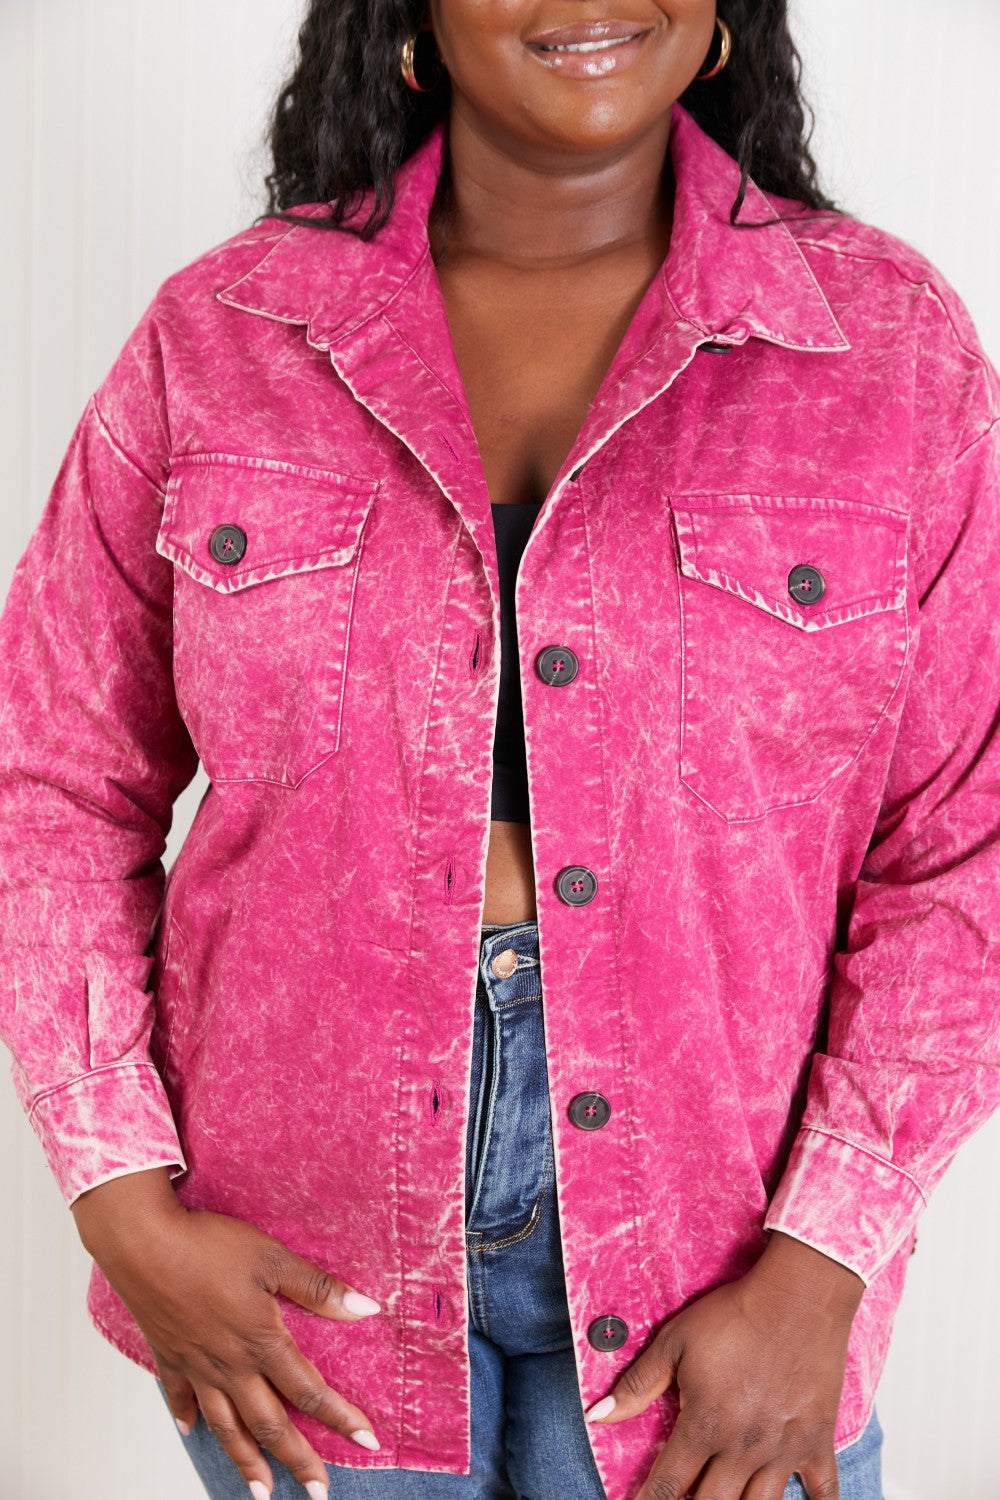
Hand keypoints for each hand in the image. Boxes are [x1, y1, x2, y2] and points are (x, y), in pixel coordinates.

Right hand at [72, 1167, 381, 1497]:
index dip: (341, 1418)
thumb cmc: (208, 1246)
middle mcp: (230, 1366)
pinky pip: (179, 1398)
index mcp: (261, 1342)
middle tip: (318, 1492)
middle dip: (297, 1460)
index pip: (310, 1391)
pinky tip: (193, 1433)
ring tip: (261, 1492)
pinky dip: (188, 1418)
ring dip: (246, 1460)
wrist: (142, 1245)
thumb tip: (367, 1308)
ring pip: (226, 1425)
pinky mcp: (168, 1356)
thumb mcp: (272, 1259)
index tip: (368, 1441)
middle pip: (270, 1423)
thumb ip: (318, 1288)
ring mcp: (196, 1366)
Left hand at [584, 1232, 865, 1499]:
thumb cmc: (734, 1315)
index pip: (668, 1485)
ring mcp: (784, 1451)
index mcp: (705, 1426)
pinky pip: (825, 1495)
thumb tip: (597, 1416)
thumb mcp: (675, 1342)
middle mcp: (743, 1449)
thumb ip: (638, 1385)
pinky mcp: (818, 1442)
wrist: (797, 1298)